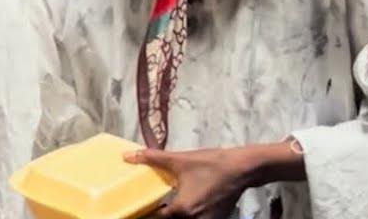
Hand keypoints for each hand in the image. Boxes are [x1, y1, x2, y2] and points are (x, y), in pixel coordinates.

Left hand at [125, 147, 251, 218]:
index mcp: (181, 210)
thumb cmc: (209, 164)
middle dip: (160, 215)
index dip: (144, 214)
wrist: (241, 168)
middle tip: (151, 206)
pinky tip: (183, 207)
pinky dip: (188, 216)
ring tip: (165, 206)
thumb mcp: (178, 160)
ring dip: (174, 216)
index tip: (137, 209)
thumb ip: (151, 158)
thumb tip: (127, 156)